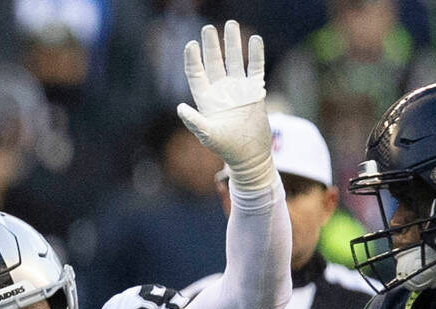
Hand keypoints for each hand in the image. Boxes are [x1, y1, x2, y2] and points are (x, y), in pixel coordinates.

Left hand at [176, 20, 273, 191]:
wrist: (250, 156)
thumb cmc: (226, 148)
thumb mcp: (208, 135)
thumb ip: (194, 121)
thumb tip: (180, 108)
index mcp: (206, 99)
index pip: (196, 73)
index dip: (193, 59)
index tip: (191, 45)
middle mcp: (220, 91)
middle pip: (214, 62)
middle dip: (211, 44)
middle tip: (209, 28)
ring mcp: (238, 89)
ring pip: (234, 60)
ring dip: (233, 43)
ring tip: (232, 24)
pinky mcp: (255, 91)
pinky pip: (255, 69)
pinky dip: (255, 55)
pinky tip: (255, 40)